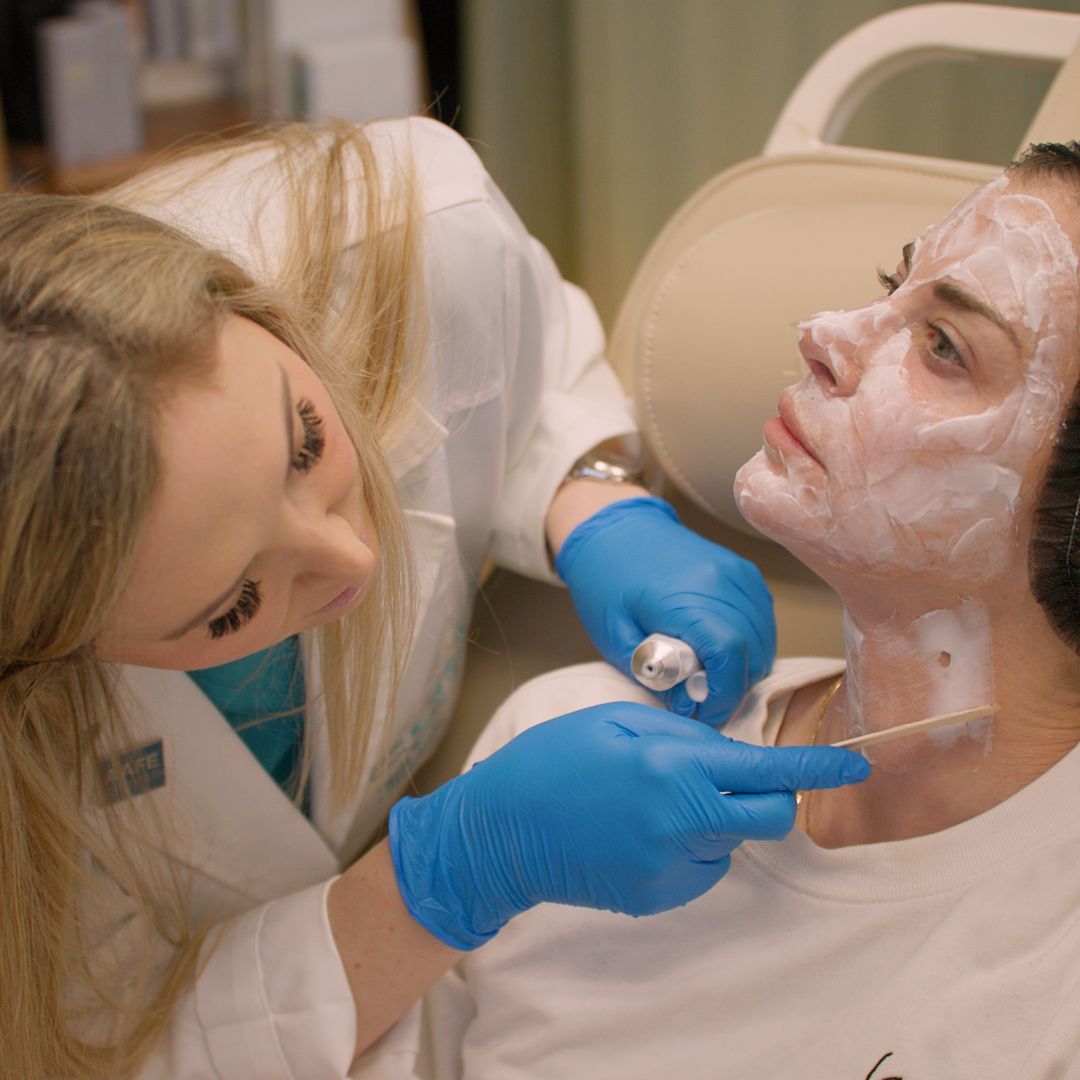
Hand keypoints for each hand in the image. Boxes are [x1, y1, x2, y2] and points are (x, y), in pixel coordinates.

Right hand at [389, 701, 868, 949]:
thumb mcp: (620, 718)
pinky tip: (642, 832)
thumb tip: (735, 755)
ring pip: (731, 843)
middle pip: (769, 817)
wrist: (502, 829)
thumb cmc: (556, 759)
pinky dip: (690, 849)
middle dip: (765, 795)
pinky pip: (701, 870)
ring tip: (653, 802)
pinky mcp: (656, 898)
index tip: (857, 765)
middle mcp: (681, 822)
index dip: (820, 767)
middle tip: (719, 777)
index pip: (769, 770)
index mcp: (673, 767)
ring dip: (716, 822)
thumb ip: (686, 736)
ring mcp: (669, 868)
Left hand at [555, 496, 775, 723]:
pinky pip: (762, 618)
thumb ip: (653, 672)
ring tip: (709, 681)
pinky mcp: (744, 571)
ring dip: (745, 668)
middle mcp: (723, 582)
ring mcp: (738, 573)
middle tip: (702, 704)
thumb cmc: (604, 580)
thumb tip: (687, 704)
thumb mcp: (615, 635)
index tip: (703, 717)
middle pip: (754, 652)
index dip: (723, 697)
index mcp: (687, 597)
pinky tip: (722, 654)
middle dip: (734, 689)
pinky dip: (751, 643)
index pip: (729, 657)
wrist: (612, 526)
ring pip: (765, 638)